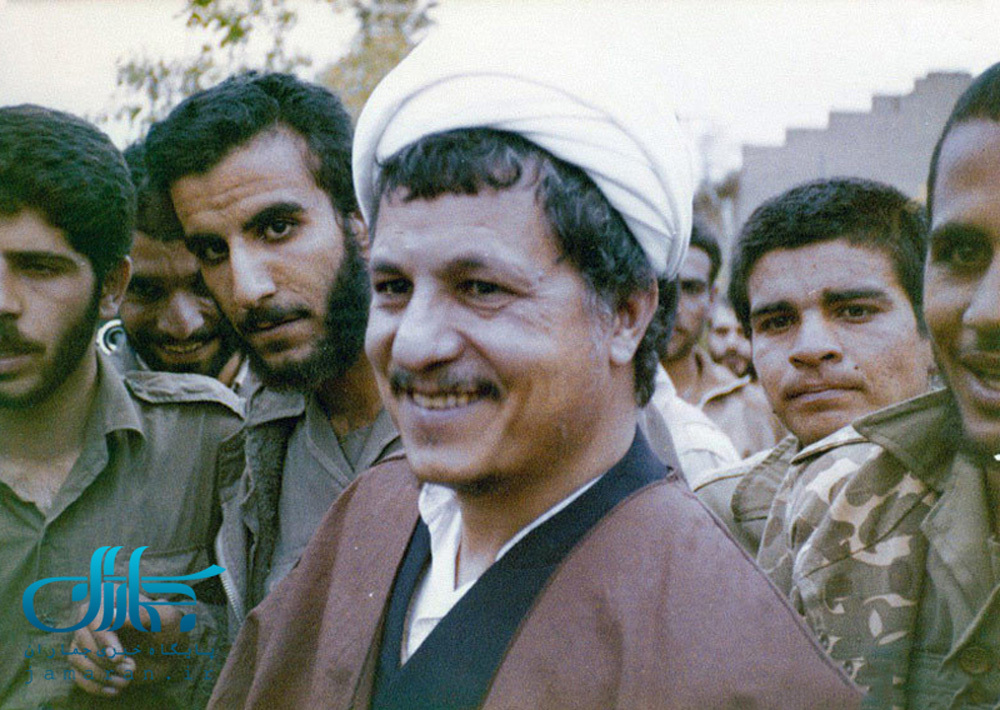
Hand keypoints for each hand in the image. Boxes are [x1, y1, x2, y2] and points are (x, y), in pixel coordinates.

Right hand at [68, 587, 185, 697]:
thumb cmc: (170, 629)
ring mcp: (87, 639)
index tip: (118, 657)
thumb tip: (112, 615)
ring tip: (129, 676)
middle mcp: (94, 616)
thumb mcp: (166, 618)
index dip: (101, 637)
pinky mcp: (86, 660)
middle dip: (104, 659)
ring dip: (101, 673)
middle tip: (131, 668)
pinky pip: (77, 675)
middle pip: (81, 638)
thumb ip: (143, 613)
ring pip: (75, 657)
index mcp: (112, 597)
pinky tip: (118, 687)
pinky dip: (95, 685)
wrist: (171, 652)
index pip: (92, 614)